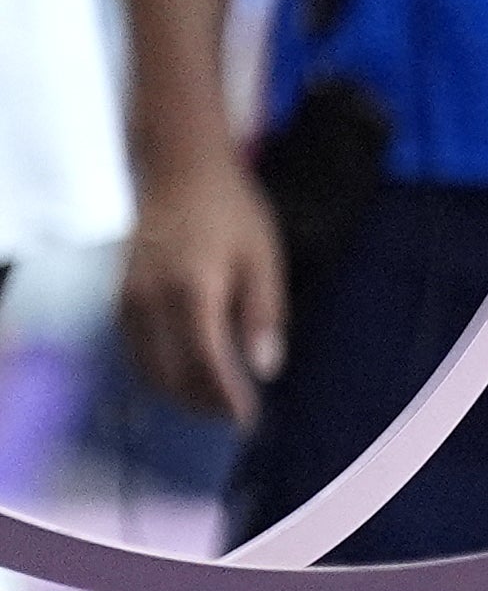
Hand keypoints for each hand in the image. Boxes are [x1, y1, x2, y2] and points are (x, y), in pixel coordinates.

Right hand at [114, 144, 284, 421]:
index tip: (248, 420)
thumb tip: (266, 368)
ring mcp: (128, 299)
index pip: (205, 363)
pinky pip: (135, 349)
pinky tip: (187, 374)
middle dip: (203, 403)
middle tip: (235, 416)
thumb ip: (264, 315)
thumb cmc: (230, 211)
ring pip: (147, 367)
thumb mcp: (263, 259)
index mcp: (193, 291)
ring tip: (215, 402)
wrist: (178, 170)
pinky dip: (160, 370)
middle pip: (172, 374)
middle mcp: (151, 300)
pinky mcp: (120, 296)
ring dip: (179, 392)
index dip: (225, 399)